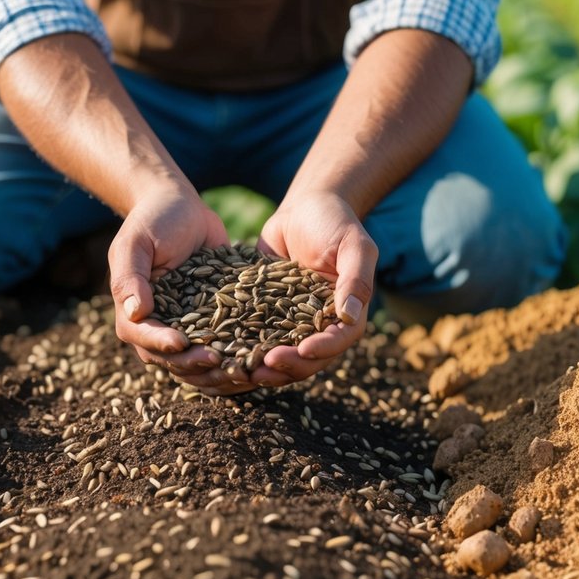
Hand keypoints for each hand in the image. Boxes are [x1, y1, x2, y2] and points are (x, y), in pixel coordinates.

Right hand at [109, 185, 241, 386]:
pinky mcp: (212, 320)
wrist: (182, 205)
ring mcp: (186, 326)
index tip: (182, 343)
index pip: (144, 339)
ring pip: (198, 361)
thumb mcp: (135, 243)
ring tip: (240, 369)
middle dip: (194, 364)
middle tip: (218, 361)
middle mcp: (159, 326)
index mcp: (134, 312)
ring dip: (217, 371)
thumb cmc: (153, 220)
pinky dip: (237, 356)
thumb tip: (135, 312)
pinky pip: (223, 345)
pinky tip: (257, 358)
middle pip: (172, 360)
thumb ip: (130, 278)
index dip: (162, 346)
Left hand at [248, 190, 377, 387]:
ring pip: (280, 354)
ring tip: (242, 371)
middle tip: (264, 367)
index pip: (338, 340)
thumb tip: (350, 316)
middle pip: (307, 358)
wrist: (304, 207)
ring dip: (263, 367)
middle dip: (287, 366)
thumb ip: (356, 279)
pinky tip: (222, 353)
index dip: (322, 350)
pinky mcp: (266, 314)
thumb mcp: (354, 246)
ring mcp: (292, 322)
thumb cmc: (335, 222)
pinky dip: (243, 348)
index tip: (302, 350)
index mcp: (346, 313)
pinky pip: (256, 336)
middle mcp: (320, 324)